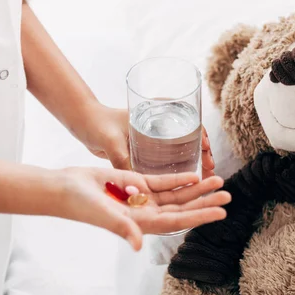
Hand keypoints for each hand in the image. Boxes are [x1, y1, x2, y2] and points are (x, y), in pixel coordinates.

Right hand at [56, 167, 230, 250]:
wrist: (66, 188)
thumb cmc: (81, 205)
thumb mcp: (104, 215)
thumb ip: (123, 228)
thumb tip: (139, 244)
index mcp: (143, 224)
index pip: (179, 220)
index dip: (201, 216)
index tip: (221, 213)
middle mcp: (147, 213)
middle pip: (184, 208)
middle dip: (206, 201)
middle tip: (228, 195)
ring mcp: (143, 199)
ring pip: (177, 195)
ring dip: (197, 189)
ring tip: (218, 181)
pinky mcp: (137, 183)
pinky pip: (164, 183)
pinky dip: (179, 179)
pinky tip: (194, 175)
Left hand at [79, 105, 215, 177]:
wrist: (83, 124)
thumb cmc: (96, 124)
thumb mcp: (110, 140)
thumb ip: (119, 159)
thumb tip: (132, 180)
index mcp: (158, 112)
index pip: (189, 120)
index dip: (201, 134)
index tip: (204, 147)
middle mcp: (161, 123)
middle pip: (191, 137)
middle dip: (204, 152)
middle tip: (211, 168)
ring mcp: (156, 137)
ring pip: (184, 149)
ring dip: (196, 161)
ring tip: (207, 176)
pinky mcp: (149, 149)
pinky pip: (170, 159)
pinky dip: (181, 168)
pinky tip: (188, 182)